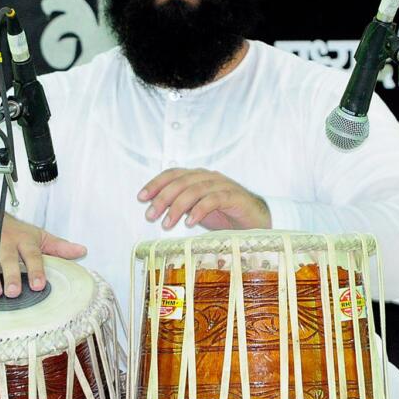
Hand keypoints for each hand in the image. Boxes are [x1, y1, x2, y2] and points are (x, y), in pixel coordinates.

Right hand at [0, 207, 86, 297]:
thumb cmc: (14, 230)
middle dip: (11, 276)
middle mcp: (6, 242)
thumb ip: (58, 246)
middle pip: (8, 260)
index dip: (36, 270)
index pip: (32, 255)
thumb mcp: (38, 236)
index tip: (39, 285)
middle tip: (14, 292)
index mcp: (24, 239)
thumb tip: (81, 251)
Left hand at [139, 168, 270, 230]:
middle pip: (181, 182)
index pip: (173, 173)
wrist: (257, 220)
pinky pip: (214, 200)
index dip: (155, 183)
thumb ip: (180, 205)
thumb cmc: (225, 215)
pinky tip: (189, 223)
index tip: (141, 197)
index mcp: (198, 177)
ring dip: (177, 207)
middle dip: (162, 198)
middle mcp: (209, 177)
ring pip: (195, 190)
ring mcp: (223, 185)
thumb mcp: (198, 210)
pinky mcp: (235, 197)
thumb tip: (155, 208)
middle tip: (150, 215)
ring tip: (167, 224)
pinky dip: (199, 210)